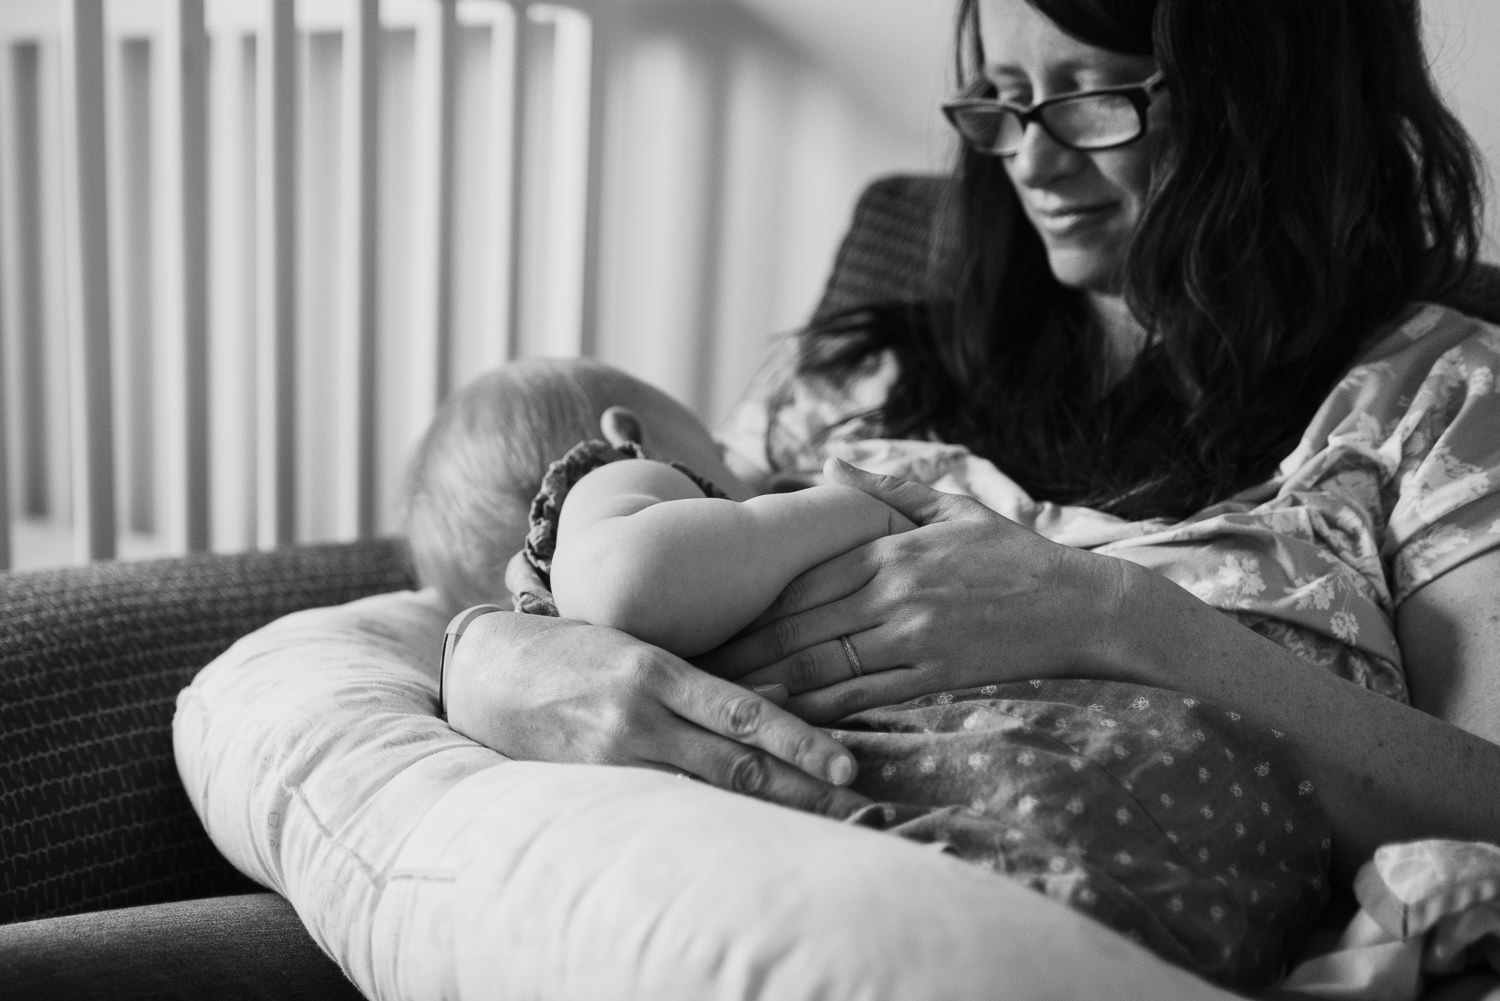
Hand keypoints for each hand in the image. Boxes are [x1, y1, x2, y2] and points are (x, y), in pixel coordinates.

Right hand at [444, 608, 870, 817]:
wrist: (487, 672)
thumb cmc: (577, 652)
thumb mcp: (642, 650)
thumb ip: (705, 681)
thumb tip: (783, 699)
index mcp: (658, 670)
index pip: (745, 713)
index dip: (801, 742)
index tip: (846, 767)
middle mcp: (639, 715)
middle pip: (737, 764)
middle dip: (802, 792)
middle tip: (857, 811)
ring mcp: (613, 756)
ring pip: (705, 793)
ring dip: (767, 814)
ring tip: (820, 828)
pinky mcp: (589, 784)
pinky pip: (662, 807)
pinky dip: (709, 820)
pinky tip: (748, 839)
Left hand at [696, 458, 1138, 723]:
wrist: (1080, 604)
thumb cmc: (1012, 555)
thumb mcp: (951, 505)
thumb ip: (884, 488)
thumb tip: (826, 462)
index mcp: (888, 551)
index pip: (799, 575)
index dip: (747, 596)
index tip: (705, 608)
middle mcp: (891, 594)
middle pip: (796, 623)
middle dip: (740, 644)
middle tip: (687, 659)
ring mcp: (910, 637)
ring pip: (819, 662)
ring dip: (764, 681)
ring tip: (715, 694)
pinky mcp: (930, 676)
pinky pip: (861, 697)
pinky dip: (815, 709)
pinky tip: (780, 719)